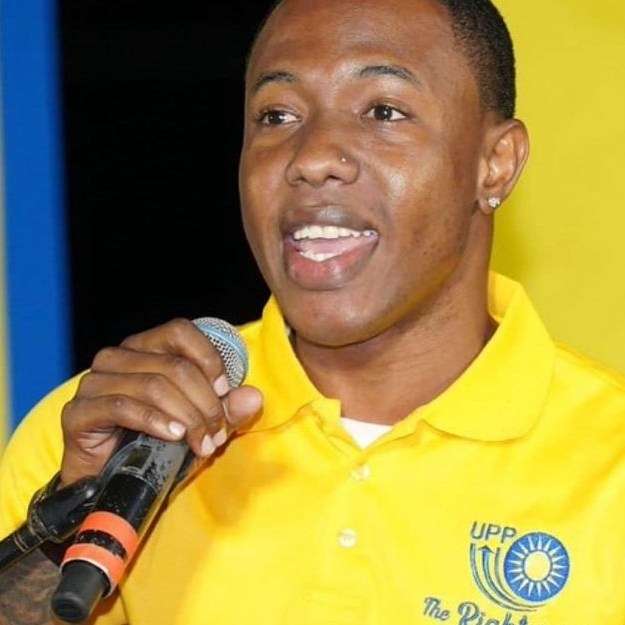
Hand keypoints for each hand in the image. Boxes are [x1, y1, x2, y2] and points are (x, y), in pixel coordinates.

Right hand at [59, 318, 262, 485]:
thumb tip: (254, 397)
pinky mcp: (78, 411)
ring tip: (202, 442)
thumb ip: (227, 410)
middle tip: (217, 433)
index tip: (226, 391)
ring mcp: (94, 382)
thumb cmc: (157, 445)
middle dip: (205, 402)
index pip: (180, 331)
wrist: (111, 483)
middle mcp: (117, 357)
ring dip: (186, 416)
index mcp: (145, 348)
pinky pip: (122, 406)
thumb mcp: (201, 425)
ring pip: (153, 385)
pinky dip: (154, 421)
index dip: (209, 358)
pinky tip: (173, 436)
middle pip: (174, 365)